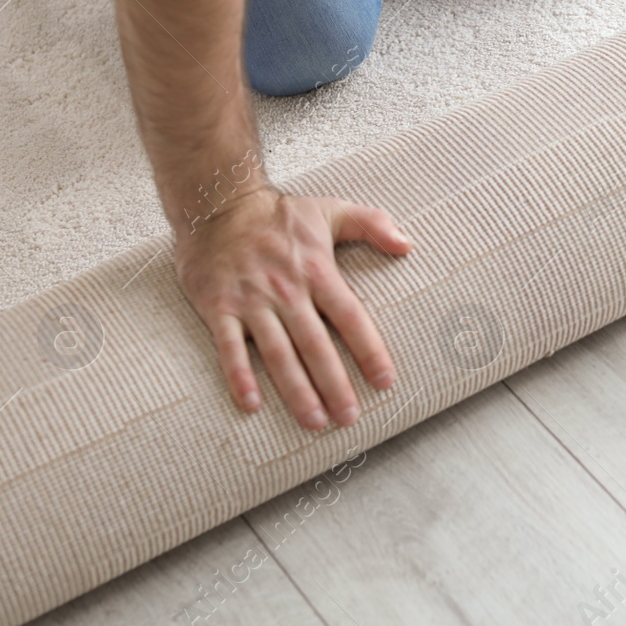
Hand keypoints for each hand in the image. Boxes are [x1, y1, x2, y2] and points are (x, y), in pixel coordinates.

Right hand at [174, 186, 412, 429]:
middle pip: (316, 345)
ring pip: (277, 353)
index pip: (350, 317)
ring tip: (314, 422)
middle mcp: (286, 290)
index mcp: (317, 271)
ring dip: (296, 390)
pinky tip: (252, 405)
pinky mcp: (218, 307)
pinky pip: (229, 348)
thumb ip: (373, 224)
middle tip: (349, 418)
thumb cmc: (278, 214)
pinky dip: (239, 376)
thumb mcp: (331, 210)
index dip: (369, 350)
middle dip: (335, 384)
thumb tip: (408, 244)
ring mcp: (251, 301)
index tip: (384, 381)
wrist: (217, 203)